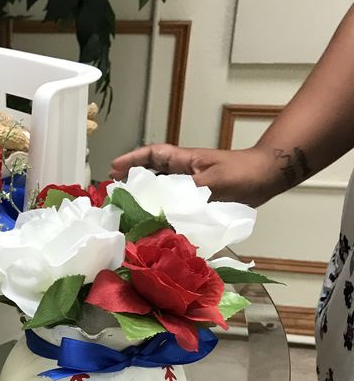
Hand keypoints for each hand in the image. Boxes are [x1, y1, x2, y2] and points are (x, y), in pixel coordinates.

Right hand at [110, 144, 281, 207]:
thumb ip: (187, 198)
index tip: (112, 169)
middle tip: (114, 194)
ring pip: (162, 191)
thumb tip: (163, 214)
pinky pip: (176, 205)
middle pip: (151, 175)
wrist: (267, 177)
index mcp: (184, 161)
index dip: (131, 161)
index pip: (152, 156)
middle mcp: (184, 173)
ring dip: (146, 199)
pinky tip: (156, 225)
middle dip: (132, 182)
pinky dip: (164, 212)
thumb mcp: (211, 184)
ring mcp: (191, 187)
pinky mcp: (199, 200)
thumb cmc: (242, 174)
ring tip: (128, 212)